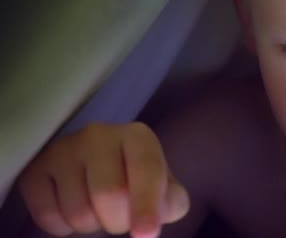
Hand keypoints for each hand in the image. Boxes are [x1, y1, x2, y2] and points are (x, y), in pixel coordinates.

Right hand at [18, 122, 189, 236]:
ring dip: (91, 225)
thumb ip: (172, 201)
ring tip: (95, 209)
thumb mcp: (163, 187)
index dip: (147, 206)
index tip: (145, 233)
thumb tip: (157, 215)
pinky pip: (48, 216)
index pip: (146, 171)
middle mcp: (99, 135)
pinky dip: (63, 227)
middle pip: (109, 195)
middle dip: (117, 221)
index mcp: (137, 136)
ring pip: (78, 211)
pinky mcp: (35, 168)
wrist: (95, 165)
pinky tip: (71, 209)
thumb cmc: (135, 178)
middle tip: (119, 217)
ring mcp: (64, 148)